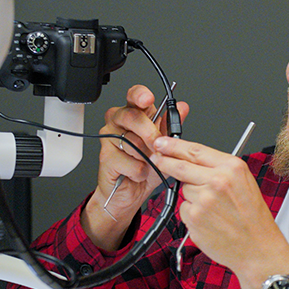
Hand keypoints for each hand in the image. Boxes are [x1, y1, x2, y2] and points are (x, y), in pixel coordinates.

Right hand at [83, 85, 188, 249]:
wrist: (130, 193)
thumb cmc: (145, 168)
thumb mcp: (165, 146)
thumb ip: (171, 126)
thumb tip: (182, 108)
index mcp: (133, 115)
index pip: (133, 96)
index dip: (140, 95)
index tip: (148, 99)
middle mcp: (118, 123)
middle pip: (132, 116)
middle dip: (149, 132)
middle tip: (155, 145)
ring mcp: (109, 139)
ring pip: (132, 141)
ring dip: (145, 157)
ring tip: (144, 163)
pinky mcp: (105, 157)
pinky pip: (129, 161)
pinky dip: (139, 171)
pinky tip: (136, 173)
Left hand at [150, 136, 288, 288]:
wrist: (258, 248)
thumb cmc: (252, 218)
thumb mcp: (244, 182)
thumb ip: (219, 169)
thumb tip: (190, 159)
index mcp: (232, 168)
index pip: (195, 150)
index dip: (174, 145)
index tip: (162, 142)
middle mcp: (217, 181)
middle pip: (180, 166)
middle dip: (165, 162)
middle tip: (158, 159)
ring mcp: (204, 200)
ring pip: (183, 190)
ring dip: (191, 196)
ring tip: (213, 209)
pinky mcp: (195, 218)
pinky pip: (184, 209)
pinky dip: (192, 214)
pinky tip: (209, 221)